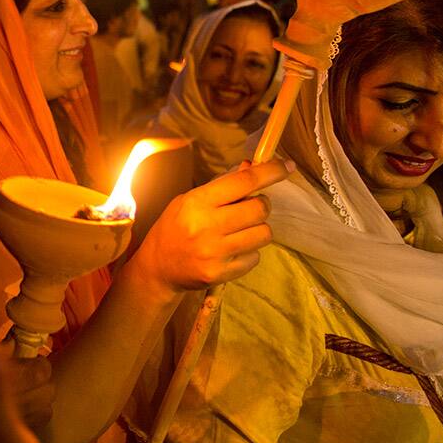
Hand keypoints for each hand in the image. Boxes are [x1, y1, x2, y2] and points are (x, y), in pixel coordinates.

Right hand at [128, 159, 292, 292]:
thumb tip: (254, 168)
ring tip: (241, 231)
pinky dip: (249, 252)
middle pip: (260, 209)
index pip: (243, 182)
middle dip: (262, 205)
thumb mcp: (190, 200)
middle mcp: (207, 227)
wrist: (157, 267)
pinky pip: (255, 257)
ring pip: (263, 234)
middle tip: (251, 207)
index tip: (285, 167)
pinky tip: (232, 251)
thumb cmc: (174, 228)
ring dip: (258, 229)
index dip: (270, 172)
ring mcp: (215, 253)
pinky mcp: (221, 274)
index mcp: (198, 202)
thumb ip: (222, 187)